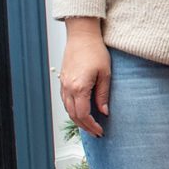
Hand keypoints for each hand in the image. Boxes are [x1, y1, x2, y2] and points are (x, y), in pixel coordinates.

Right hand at [59, 17, 110, 137]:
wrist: (82, 36)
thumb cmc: (95, 51)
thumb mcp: (105, 73)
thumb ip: (103, 94)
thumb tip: (104, 111)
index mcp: (79, 88)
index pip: (83, 115)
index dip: (92, 125)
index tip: (100, 130)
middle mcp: (68, 88)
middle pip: (73, 115)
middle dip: (85, 126)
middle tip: (96, 132)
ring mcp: (63, 84)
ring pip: (68, 109)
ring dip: (78, 119)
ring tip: (90, 125)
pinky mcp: (63, 80)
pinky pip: (66, 101)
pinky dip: (73, 110)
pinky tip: (81, 111)